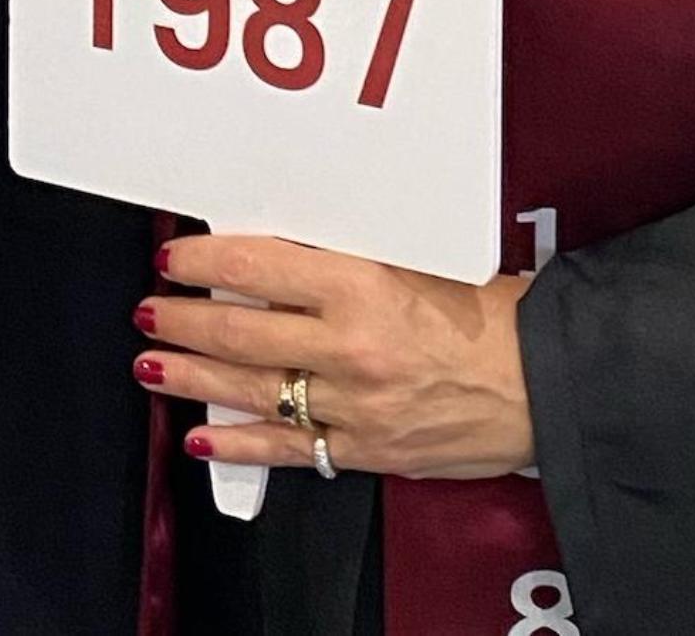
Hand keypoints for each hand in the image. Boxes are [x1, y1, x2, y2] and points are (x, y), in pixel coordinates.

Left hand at [135, 234, 534, 479]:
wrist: (545, 382)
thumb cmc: (494, 315)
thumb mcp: (419, 258)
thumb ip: (350, 255)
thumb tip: (282, 246)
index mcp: (364, 285)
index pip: (258, 266)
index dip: (205, 261)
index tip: (176, 256)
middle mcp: (349, 346)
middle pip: (240, 331)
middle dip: (183, 319)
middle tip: (149, 308)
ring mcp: (352, 404)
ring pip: (251, 388)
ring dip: (191, 376)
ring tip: (151, 364)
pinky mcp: (365, 448)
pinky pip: (288, 448)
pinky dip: (240, 442)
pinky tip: (203, 434)